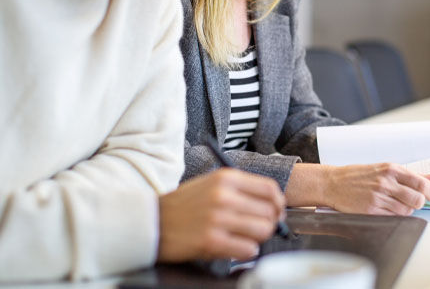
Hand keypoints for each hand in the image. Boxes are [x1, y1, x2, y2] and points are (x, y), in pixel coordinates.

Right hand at [157, 168, 284, 261]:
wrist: (151, 222)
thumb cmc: (185, 205)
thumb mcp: (211, 184)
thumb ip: (240, 190)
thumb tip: (273, 204)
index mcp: (226, 178)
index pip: (269, 189)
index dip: (278, 203)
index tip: (277, 212)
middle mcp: (224, 195)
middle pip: (269, 211)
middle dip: (269, 223)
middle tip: (260, 228)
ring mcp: (218, 218)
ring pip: (262, 230)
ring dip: (259, 238)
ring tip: (246, 238)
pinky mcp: (212, 241)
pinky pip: (248, 249)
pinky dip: (247, 251)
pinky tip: (236, 247)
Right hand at [324, 163, 429, 215]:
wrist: (333, 183)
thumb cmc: (358, 176)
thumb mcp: (385, 169)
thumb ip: (412, 175)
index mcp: (391, 169)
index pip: (420, 183)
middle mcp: (385, 182)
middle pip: (417, 199)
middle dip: (421, 203)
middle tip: (418, 202)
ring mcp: (378, 197)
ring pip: (406, 210)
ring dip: (406, 210)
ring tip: (397, 204)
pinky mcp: (370, 210)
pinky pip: (392, 217)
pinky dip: (394, 215)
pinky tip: (387, 208)